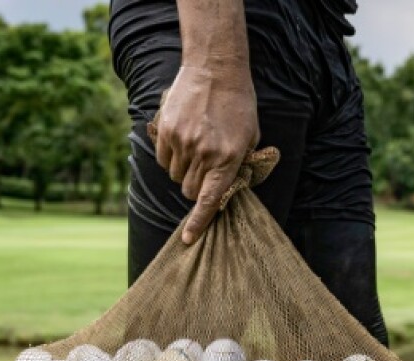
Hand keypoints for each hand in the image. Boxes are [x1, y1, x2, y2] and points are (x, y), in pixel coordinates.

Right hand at [156, 64, 257, 243]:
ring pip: (175, 176)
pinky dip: (170, 157)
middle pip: (189, 190)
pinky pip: (164, 159)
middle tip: (203, 171)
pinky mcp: (167, 131)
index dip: (198, 222)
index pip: (210, 200)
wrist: (216, 68)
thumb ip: (240, 163)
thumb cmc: (238, 103)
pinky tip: (182, 140)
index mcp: (228, 159)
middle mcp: (204, 154)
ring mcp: (183, 142)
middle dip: (195, 188)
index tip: (188, 239)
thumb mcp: (250, 136)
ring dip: (183, 171)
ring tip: (195, 148)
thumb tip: (227, 188)